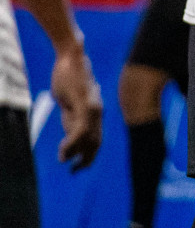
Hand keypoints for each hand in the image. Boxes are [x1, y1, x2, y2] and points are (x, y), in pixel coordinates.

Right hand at [51, 45, 101, 172]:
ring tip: (64, 161)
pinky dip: (73, 143)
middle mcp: (97, 111)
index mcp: (94, 111)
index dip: (89, 152)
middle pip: (96, 141)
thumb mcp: (70, 99)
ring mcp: (92, 108)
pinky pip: (81, 129)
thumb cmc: (69, 76)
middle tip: (76, 171)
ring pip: (88, 138)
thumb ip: (73, 113)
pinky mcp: (85, 104)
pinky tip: (64, 151)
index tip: (80, 165)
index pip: (95, 137)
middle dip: (87, 158)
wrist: (70, 56)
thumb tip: (72, 126)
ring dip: (77, 153)